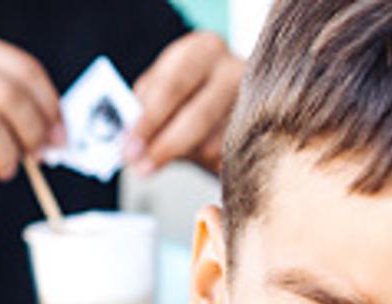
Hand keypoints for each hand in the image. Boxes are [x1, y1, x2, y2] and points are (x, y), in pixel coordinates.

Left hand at [128, 31, 242, 174]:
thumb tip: (131, 145)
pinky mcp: (261, 132)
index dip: (149, 120)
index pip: (172, 86)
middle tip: (142, 167)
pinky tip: (197, 160)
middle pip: (198, 115)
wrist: (229, 93)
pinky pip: (227, 158)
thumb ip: (146, 109)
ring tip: (164, 160)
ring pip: (214, 142)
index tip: (130, 148)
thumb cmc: (189, 89)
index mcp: (203, 49)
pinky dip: (207, 165)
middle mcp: (233, 70)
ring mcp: (254, 102)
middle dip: (166, 146)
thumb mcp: (162, 87)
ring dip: (186, 157)